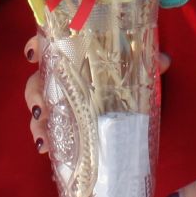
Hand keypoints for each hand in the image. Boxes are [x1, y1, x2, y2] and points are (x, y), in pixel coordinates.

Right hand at [23, 35, 168, 154]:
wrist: (132, 108)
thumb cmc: (126, 79)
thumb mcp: (136, 70)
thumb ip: (148, 62)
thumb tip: (163, 61)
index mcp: (74, 57)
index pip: (48, 44)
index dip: (35, 45)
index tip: (32, 55)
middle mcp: (61, 79)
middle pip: (36, 81)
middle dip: (34, 95)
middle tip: (42, 109)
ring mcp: (60, 104)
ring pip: (39, 110)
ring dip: (37, 125)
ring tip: (43, 141)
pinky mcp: (64, 127)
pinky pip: (49, 133)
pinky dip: (46, 142)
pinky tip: (47, 152)